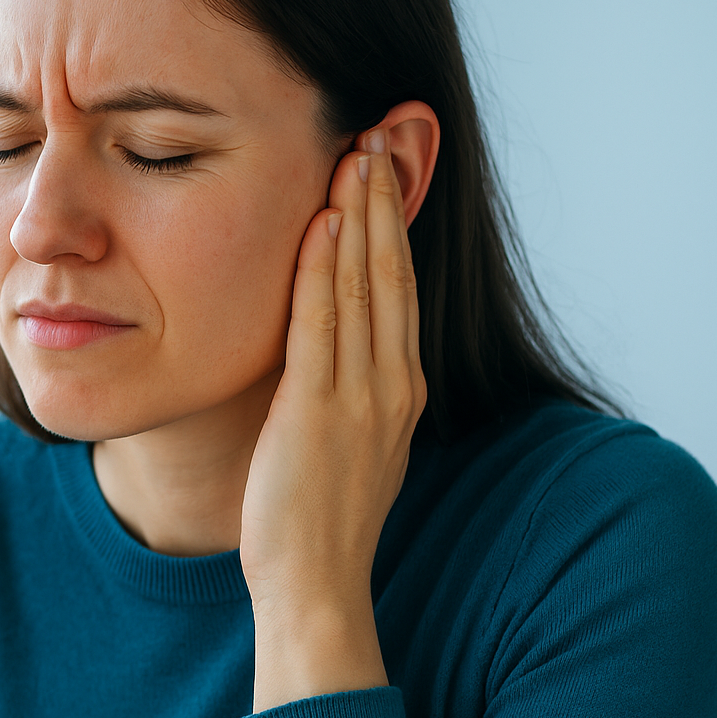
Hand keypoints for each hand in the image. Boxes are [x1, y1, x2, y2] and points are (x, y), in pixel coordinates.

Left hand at [239, 131, 426, 711]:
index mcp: (401, 389)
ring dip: (362, 216)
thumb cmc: (322, 517)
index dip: (394, 226)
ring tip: (359, 153)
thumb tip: (335, 342)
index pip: (399, 290)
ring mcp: (361, 397)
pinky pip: (324, 325)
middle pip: (393, 274)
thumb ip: (351, 387)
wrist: (316, 583)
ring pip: (367, 287)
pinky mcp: (318, 411)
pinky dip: (326, 269)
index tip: (385, 170)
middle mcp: (393, 384)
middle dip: (386, 202)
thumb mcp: (352, 441)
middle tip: (380, 134)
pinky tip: (324, 221)